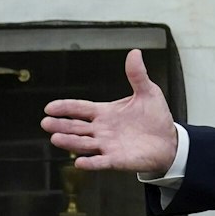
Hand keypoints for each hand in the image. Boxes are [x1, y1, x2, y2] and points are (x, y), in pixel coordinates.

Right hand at [39, 49, 179, 173]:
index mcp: (105, 112)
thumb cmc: (155, 117)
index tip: (49, 108)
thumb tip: (134, 52)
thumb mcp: (147, 92)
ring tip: (55, 139)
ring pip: (83, 144)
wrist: (169, 141)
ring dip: (70, 142)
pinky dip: (90, 163)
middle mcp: (101, 129)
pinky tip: (79, 163)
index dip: (65, 108)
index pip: (80, 108)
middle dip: (61, 125)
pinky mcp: (116, 160)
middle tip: (45, 123)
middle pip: (76, 127)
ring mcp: (107, 145)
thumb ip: (137, 75)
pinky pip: (100, 162)